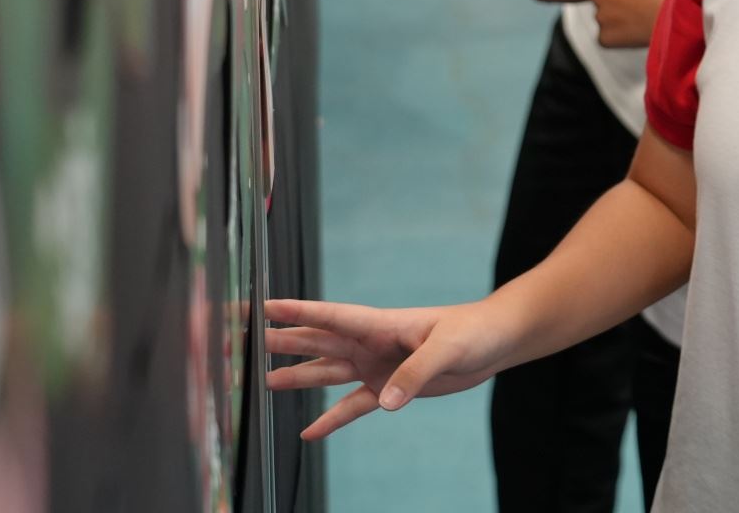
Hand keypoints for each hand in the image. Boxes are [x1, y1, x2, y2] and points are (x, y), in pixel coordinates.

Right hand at [265, 297, 512, 439]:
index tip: (263, 307)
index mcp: (380, 324)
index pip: (331, 316)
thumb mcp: (446, 349)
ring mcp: (377, 366)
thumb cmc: (472, 332)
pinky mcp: (389, 388)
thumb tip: (384, 403)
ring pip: (327, 371)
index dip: (297, 312)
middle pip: (318, 341)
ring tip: (263, 381)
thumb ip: (414, 374)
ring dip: (298, 376)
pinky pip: (352, 406)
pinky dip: (331, 419)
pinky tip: (308, 432)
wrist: (493, 343)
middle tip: (244, 338)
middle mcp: (370, 344)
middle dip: (282, 339)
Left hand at [592, 0, 674, 48]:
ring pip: (604, 19)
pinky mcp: (604, 38)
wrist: (676, 16)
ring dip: (616, 20)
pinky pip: (607, 38)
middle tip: (638, 5)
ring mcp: (600, 17)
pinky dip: (618, 38)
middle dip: (615, 3)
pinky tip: (636, 31)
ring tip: (640, 18)